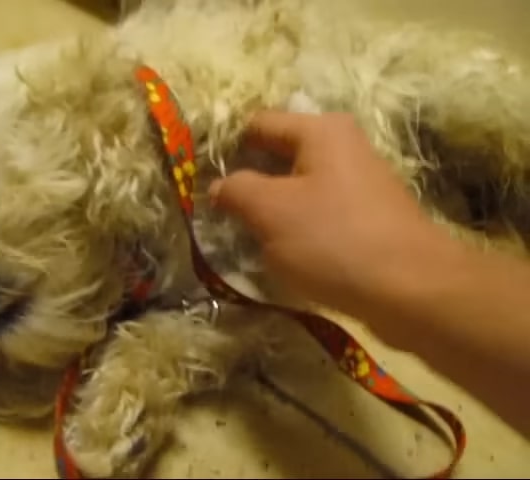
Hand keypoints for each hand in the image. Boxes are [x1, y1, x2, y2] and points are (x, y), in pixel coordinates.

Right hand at [209, 111, 440, 321]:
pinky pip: (320, 215)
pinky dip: (299, 230)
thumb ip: (236, 191)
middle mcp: (344, 147)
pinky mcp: (368, 218)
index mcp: (320, 130)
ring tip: (249, 240)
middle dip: (250, 184)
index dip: (227, 149)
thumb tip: (218, 186)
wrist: (411, 290)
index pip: (258, 125)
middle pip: (280, 157)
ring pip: (299, 189)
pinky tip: (286, 255)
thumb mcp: (270, 212)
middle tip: (223, 216)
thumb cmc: (333, 239)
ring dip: (273, 212)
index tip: (203, 181)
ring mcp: (359, 183)